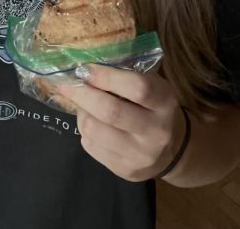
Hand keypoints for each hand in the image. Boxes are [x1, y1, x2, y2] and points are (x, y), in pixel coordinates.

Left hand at [56, 64, 185, 181]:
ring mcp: (140, 155)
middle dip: (83, 94)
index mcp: (165, 102)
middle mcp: (156, 131)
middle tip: (67, 83)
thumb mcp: (152, 86)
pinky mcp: (125, 170)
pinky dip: (85, 129)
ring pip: (94, 130)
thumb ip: (125, 75)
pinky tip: (92, 122)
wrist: (172, 151)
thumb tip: (85, 67)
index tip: (84, 69)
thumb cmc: (154, 107)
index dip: (106, 76)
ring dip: (81, 112)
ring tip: (82, 103)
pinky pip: (91, 145)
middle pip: (110, 111)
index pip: (137, 88)